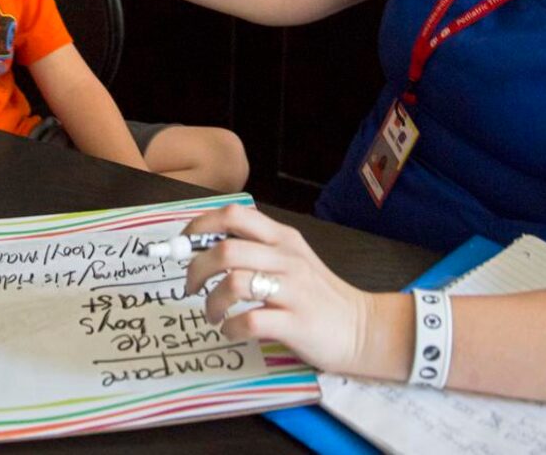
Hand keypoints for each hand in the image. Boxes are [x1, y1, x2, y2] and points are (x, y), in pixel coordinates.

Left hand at [181, 204, 375, 374]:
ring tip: (213, 315)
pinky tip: (233, 331)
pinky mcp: (296, 323)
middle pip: (226, 249)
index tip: (183, 246)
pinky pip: (250, 321)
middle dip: (196, 269)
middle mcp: (287, 258)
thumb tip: (205, 247)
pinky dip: (231, 328)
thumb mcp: (292, 259)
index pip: (234, 214)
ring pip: (234, 283)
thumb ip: (257, 248)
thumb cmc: (319, 295)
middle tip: (191, 288)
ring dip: (211, 303)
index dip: (199, 226)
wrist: (362, 328)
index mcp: (283, 238)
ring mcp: (293, 290)